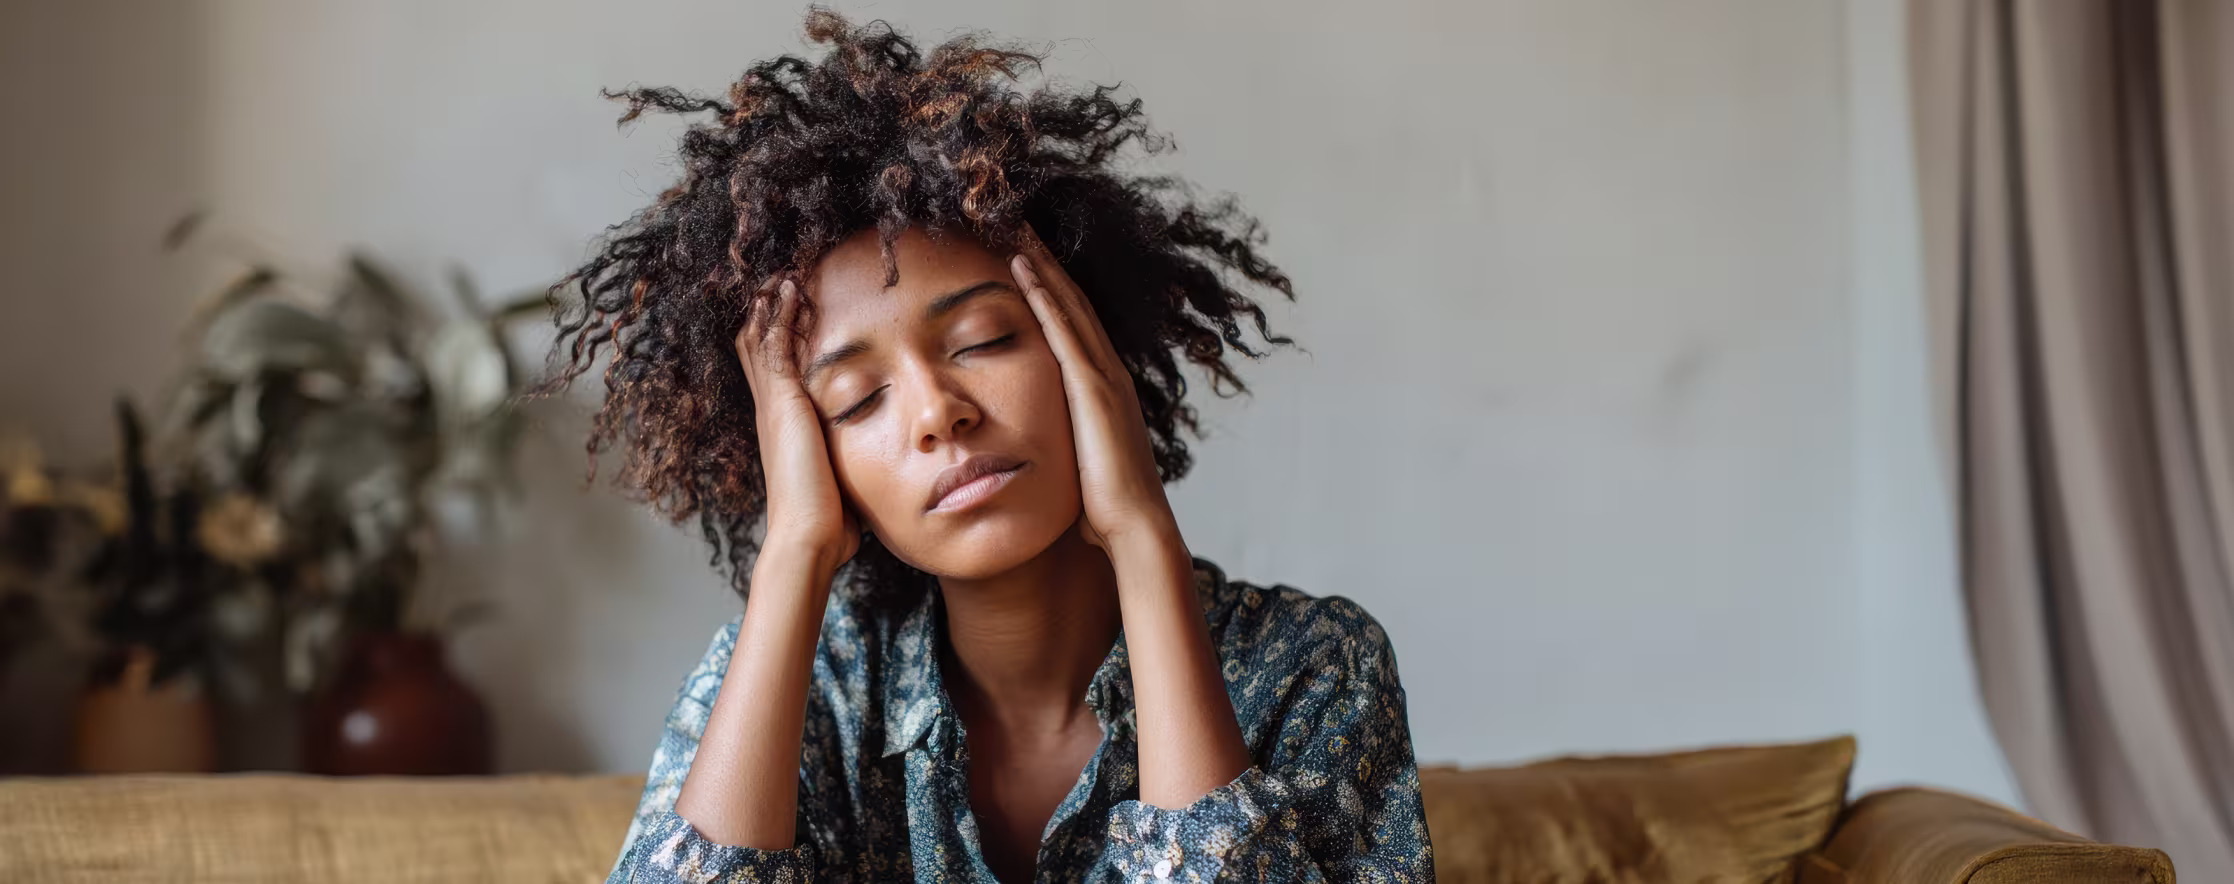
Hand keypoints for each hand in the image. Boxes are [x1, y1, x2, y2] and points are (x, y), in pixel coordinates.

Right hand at [736, 279, 859, 574]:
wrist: (809, 537)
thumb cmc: (828, 525)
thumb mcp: (838, 484)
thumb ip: (848, 470)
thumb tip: (873, 480)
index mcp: (782, 431)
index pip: (772, 375)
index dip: (775, 344)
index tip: (788, 316)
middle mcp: (771, 414)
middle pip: (757, 350)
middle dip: (767, 316)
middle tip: (776, 283)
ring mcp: (773, 407)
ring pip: (762, 341)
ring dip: (772, 307)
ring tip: (782, 275)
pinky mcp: (783, 404)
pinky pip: (775, 347)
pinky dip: (780, 317)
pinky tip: (789, 290)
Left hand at [1010, 224, 1179, 552]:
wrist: (1135, 528)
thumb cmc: (1106, 509)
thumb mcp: (1084, 463)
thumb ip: (1070, 444)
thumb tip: (1052, 451)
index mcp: (1106, 389)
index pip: (1076, 325)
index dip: (1054, 288)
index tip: (1028, 257)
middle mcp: (1109, 373)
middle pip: (1075, 302)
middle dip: (1049, 261)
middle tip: (1021, 222)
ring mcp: (1103, 378)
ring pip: (1069, 306)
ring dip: (1043, 265)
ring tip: (1016, 229)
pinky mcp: (1091, 389)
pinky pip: (1063, 331)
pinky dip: (1043, 296)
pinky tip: (1021, 269)